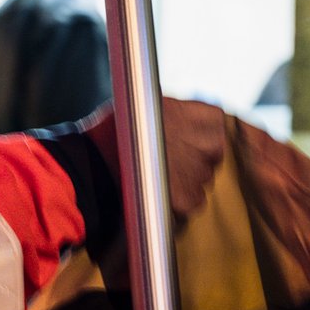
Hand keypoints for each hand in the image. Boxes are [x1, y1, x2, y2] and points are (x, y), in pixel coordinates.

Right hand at [82, 98, 227, 220]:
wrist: (93, 168)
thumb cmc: (113, 133)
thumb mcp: (147, 108)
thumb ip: (174, 115)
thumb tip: (181, 120)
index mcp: (200, 117)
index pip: (215, 122)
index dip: (200, 129)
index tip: (185, 133)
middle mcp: (207, 146)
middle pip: (213, 152)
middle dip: (196, 155)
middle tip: (170, 157)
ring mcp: (200, 176)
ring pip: (203, 177)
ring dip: (188, 177)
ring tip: (158, 174)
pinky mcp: (189, 201)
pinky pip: (193, 200)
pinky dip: (180, 198)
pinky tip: (158, 191)